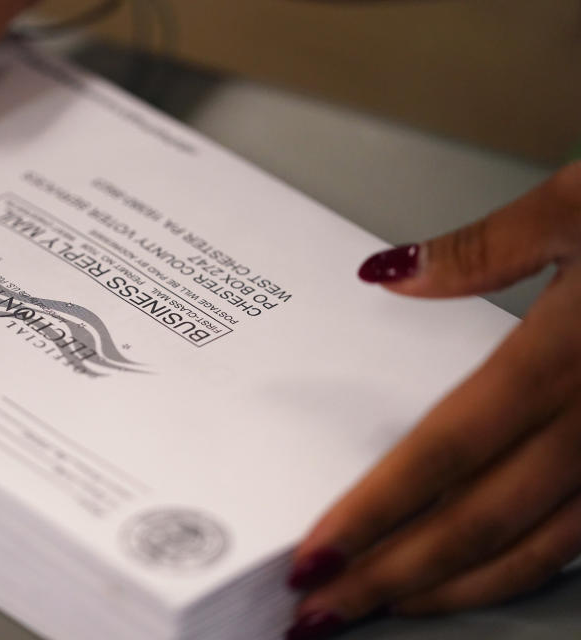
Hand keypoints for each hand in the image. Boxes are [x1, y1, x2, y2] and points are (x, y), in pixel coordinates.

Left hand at [285, 162, 580, 638]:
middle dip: (392, 571)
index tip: (317, 550)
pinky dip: (525, 570)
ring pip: (535, 547)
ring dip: (454, 585)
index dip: (375, 509)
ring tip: (387, 604)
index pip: (444, 452)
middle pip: (477, 518)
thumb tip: (386, 273)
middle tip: (322, 607)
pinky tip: (481, 580)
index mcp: (564, 359)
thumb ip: (481, 249)